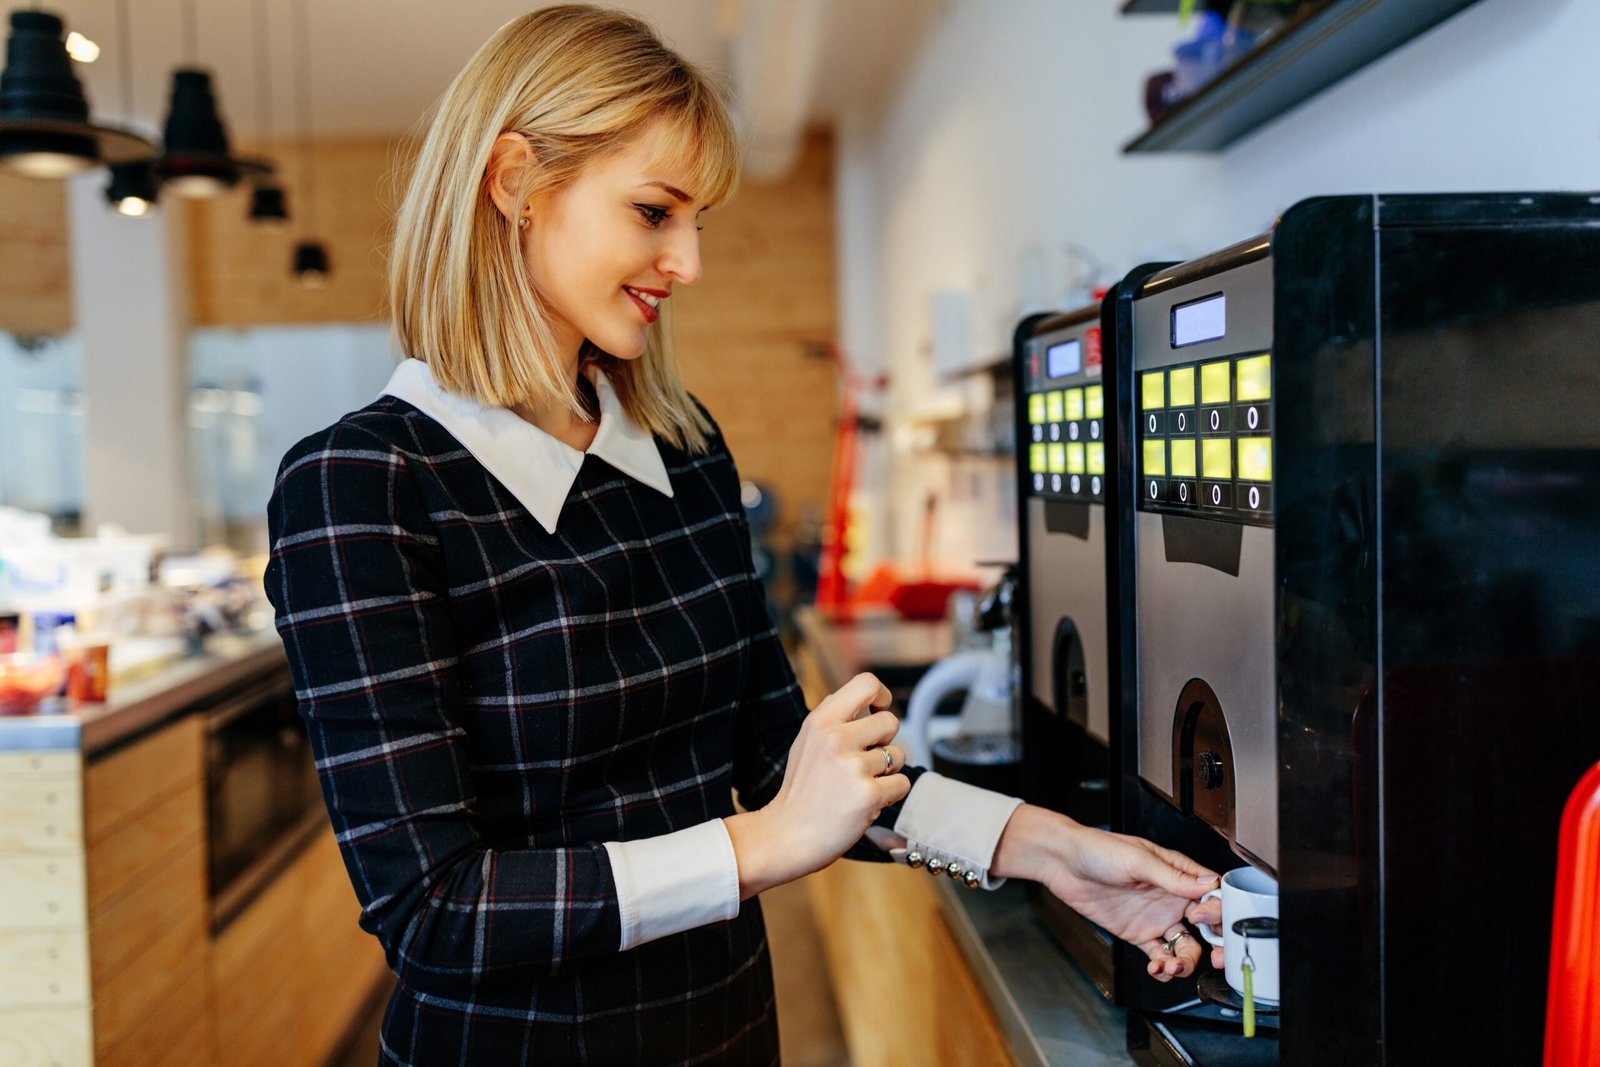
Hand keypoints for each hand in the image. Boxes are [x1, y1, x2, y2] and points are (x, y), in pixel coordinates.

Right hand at [724, 673, 910, 896]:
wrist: (786, 835)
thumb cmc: (801, 789)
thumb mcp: (807, 741)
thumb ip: (834, 718)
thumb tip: (868, 698)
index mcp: (821, 720)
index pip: (867, 683)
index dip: (882, 696)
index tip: (878, 712)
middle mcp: (836, 738)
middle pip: (891, 721)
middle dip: (885, 742)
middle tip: (865, 762)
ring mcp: (853, 766)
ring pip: (899, 755)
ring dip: (886, 772)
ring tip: (858, 786)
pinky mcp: (869, 794)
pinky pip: (902, 783)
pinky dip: (891, 794)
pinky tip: (866, 803)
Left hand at [992, 805, 1218, 980]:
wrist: (1062, 863)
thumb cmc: (1098, 849)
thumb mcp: (1138, 860)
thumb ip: (1173, 877)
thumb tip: (1208, 884)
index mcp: (1178, 872)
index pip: (1212, 894)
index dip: (1218, 910)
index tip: (1204, 919)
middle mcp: (1171, 896)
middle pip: (1206, 925)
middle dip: (1215, 944)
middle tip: (1214, 957)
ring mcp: (1156, 916)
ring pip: (1185, 946)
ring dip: (1186, 960)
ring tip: (1174, 966)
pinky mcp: (1138, 933)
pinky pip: (1160, 954)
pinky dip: (1164, 966)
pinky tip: (1158, 967)